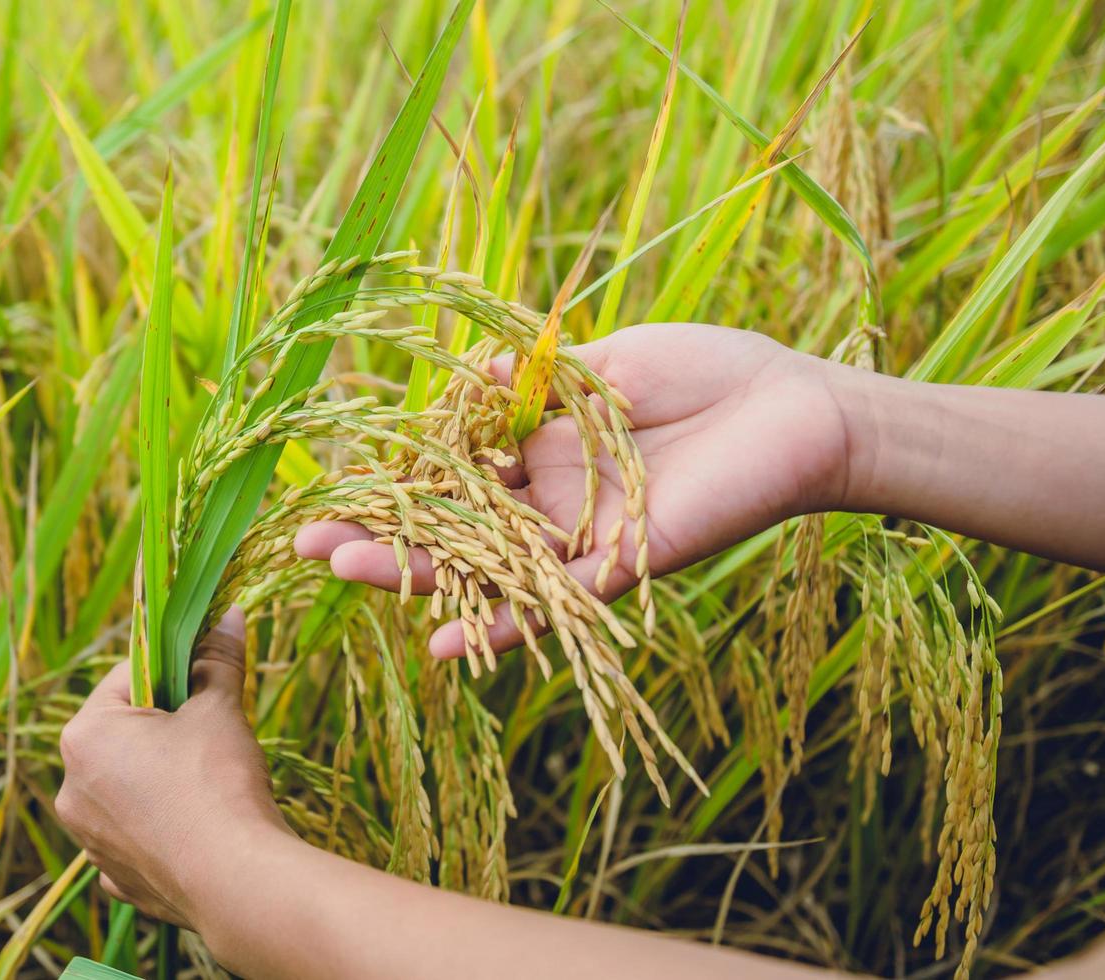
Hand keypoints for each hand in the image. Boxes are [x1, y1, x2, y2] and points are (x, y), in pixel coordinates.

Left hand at [54, 608, 292, 925]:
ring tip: (208, 779)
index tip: (206, 672)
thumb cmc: (218, 783)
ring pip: (126, 788)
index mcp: (85, 736)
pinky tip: (195, 827)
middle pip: (123, 734)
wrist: (236, 881)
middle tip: (212, 727)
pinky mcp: (116, 878)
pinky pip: (134, 837)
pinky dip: (160, 828)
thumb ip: (217, 659)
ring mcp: (89, 840)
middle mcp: (72, 788)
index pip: (128, 677)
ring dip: (160, 777)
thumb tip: (229, 615)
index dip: (173, 668)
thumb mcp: (220, 708)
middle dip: (165, 725)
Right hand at [295, 323, 859, 657]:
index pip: (448, 471)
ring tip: (342, 570)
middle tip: (307, 541)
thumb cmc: (710, 371)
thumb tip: (465, 381)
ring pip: (483, 569)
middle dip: (379, 534)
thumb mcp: (607, 361)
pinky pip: (551, 605)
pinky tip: (442, 644)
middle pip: (449, 526)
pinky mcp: (621, 564)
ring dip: (414, 576)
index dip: (393, 479)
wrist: (797, 407)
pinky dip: (500, 627)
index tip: (332, 477)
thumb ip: (535, 379)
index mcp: (541, 448)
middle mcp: (549, 501)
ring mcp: (579, 537)